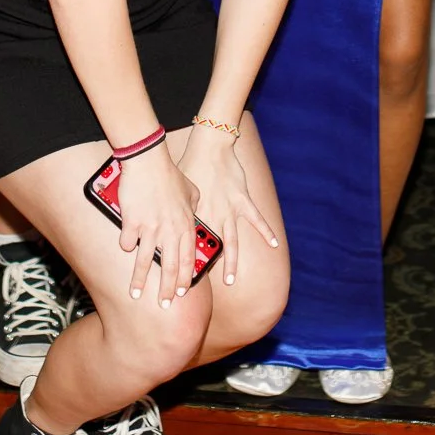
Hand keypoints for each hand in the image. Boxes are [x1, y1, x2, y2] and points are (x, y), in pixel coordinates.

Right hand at [111, 147, 201, 307]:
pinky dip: (126, 246)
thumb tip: (195, 211)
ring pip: (146, 261)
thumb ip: (195, 204)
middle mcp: (170, 231)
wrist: (149, 161)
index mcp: (185, 225)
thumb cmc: (170, 173)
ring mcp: (151, 228)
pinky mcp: (132, 223)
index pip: (187, 259)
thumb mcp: (191, 189)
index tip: (182, 292)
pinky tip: (124, 249)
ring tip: (136, 294)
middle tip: (164, 304)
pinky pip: (127, 242)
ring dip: (140, 280)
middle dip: (167, 289)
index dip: (184, 277)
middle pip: (170, 267)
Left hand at [176, 119, 279, 288]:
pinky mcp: (243, 202)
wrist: (210, 147)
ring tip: (231, 281)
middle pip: (207, 249)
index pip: (187, 243)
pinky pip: (256, 220)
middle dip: (201, 270)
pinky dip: (266, 231)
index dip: (181, 263)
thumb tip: (160, 213)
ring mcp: (229, 211)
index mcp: (194, 214)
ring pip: (231, 243)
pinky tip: (275, 244)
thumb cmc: (191, 163)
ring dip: (231, 263)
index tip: (176, 280)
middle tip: (196, 288)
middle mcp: (212, 216)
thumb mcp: (177, 187)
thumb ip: (174, 205)